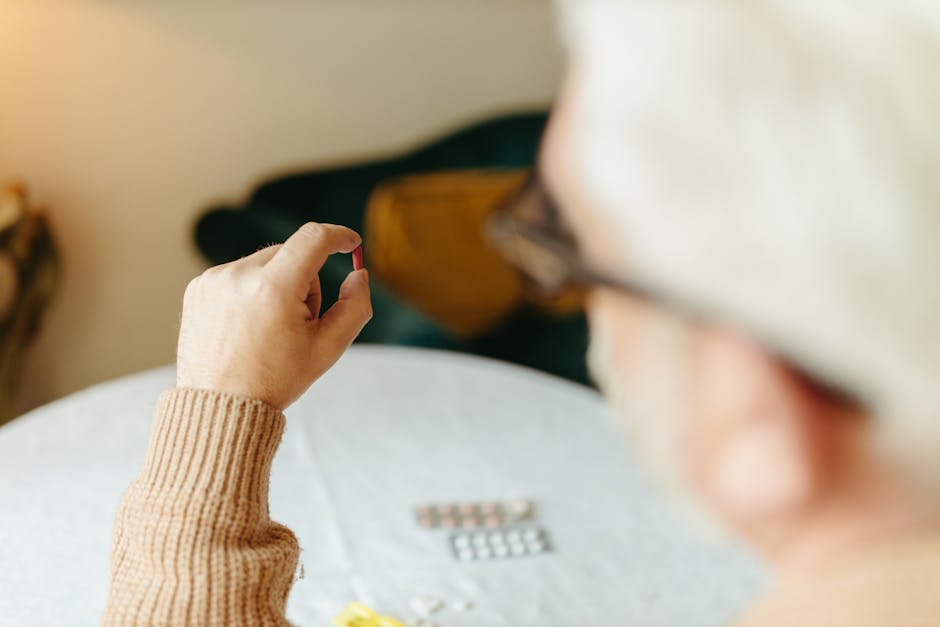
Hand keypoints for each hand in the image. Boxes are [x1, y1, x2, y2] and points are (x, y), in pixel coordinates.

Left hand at [176, 222, 371, 409]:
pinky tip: (246, 326)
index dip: (339, 236)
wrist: (220, 408)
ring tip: (267, 329)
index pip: (314, 238)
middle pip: (291, 253)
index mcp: (273, 289)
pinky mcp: (198, 287)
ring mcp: (214, 279)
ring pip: (264, 262)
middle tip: (298, 322)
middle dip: (304, 279)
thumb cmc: (275, 380)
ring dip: (276, 284)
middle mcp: (239, 275)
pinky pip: (238, 274)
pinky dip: (250, 291)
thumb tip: (359, 274)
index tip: (351, 243)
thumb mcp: (328, 348)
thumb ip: (355, 305)